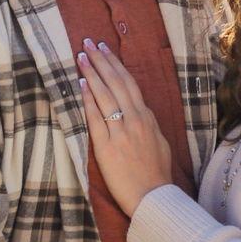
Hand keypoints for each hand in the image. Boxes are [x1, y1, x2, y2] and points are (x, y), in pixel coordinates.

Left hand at [77, 40, 171, 215]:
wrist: (153, 197)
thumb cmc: (156, 174)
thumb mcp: (159, 143)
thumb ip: (147, 125)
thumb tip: (139, 112)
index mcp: (147, 118)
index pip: (129, 84)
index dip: (115, 65)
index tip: (104, 50)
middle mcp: (135, 120)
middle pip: (116, 83)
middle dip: (101, 61)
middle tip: (88, 43)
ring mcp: (121, 132)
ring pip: (105, 95)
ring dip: (92, 73)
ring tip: (81, 56)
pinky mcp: (107, 146)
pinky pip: (96, 117)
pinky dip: (88, 99)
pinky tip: (81, 84)